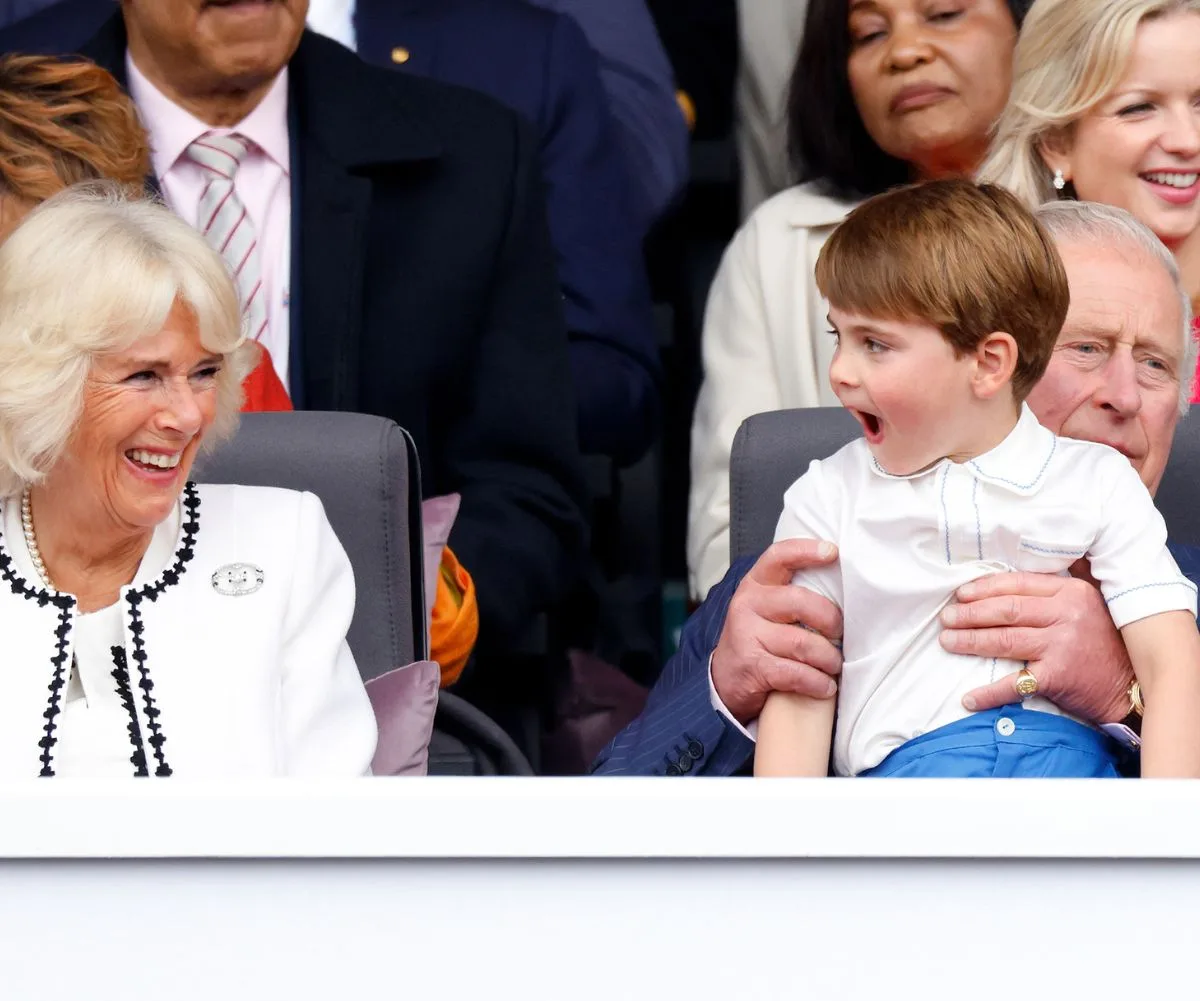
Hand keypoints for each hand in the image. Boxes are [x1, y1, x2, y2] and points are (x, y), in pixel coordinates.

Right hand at [711, 539, 843, 725]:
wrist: (724, 679)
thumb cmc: (758, 639)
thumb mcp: (766, 609)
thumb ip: (793, 595)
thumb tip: (844, 589)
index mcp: (755, 585)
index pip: (778, 557)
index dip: (806, 550)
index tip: (832, 552)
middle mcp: (747, 604)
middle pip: (800, 602)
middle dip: (830, 620)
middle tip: (840, 634)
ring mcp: (747, 635)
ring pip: (803, 642)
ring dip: (828, 658)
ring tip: (834, 665)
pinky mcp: (753, 666)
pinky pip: (796, 673)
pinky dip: (818, 682)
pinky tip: (825, 686)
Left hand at [938, 571, 1131, 724]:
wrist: (1131, 685)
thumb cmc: (1104, 641)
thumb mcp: (1090, 601)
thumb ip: (1065, 580)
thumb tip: (1035, 563)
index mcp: (1070, 592)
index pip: (1017, 584)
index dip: (984, 588)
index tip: (961, 594)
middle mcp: (1066, 615)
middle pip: (1006, 610)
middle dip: (970, 614)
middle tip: (946, 617)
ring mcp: (1061, 646)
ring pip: (1004, 640)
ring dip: (970, 641)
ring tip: (947, 641)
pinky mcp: (1057, 676)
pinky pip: (1015, 683)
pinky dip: (988, 692)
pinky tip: (969, 697)